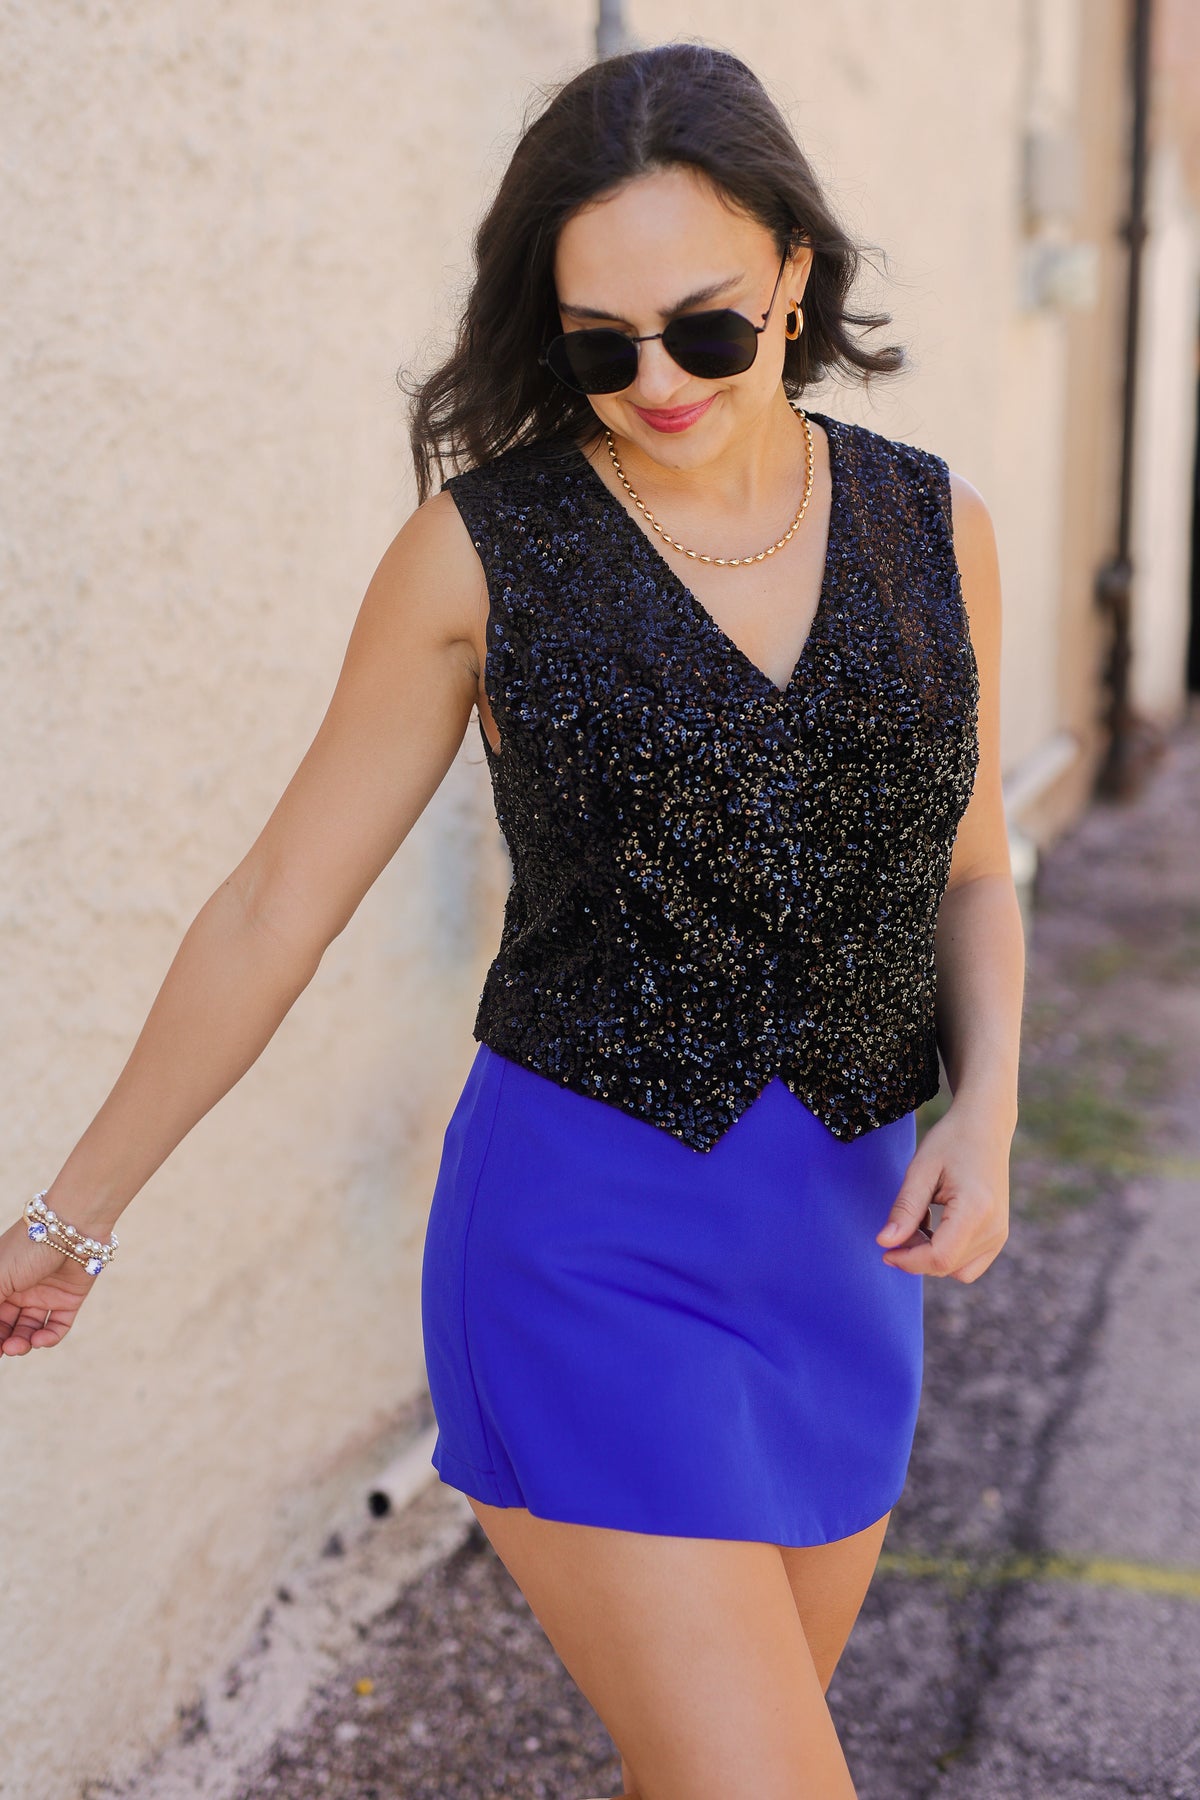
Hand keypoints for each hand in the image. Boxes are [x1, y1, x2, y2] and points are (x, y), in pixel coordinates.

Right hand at [0, 1215, 99, 1357]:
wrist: (70, 1227)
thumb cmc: (27, 1247)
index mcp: (1, 1282)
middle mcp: (21, 1290)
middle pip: (9, 1326)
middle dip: (5, 1341)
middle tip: (5, 1350)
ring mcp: (45, 1295)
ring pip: (31, 1329)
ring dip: (24, 1342)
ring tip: (20, 1346)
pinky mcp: (69, 1299)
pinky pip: (58, 1326)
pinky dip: (49, 1338)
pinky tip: (40, 1340)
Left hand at [874, 1101, 1011, 1282]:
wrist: (986, 1126)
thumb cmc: (951, 1140)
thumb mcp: (920, 1169)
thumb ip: (904, 1209)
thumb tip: (884, 1243)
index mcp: (975, 1210)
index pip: (939, 1257)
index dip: (907, 1260)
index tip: (884, 1250)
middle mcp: (994, 1228)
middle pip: (946, 1266)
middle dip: (915, 1255)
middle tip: (900, 1225)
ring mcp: (1000, 1234)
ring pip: (957, 1270)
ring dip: (931, 1256)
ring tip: (920, 1220)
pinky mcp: (999, 1235)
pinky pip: (969, 1264)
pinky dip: (947, 1254)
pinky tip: (935, 1226)